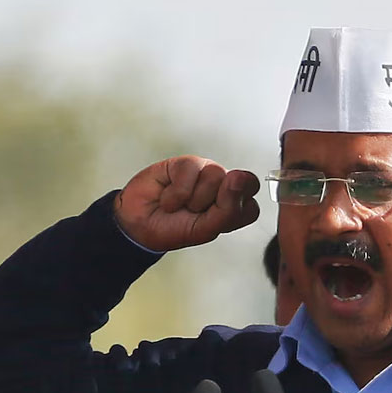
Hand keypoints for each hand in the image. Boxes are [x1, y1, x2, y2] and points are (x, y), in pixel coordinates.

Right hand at [114, 156, 259, 251]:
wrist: (139, 225)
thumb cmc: (174, 229)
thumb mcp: (205, 229)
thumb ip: (229, 209)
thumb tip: (239, 177)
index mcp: (235, 206)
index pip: (252, 205)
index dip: (232, 213)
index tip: (212, 221)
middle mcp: (224, 186)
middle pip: (241, 184)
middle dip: (216, 202)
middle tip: (197, 212)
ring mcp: (207, 172)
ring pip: (216, 176)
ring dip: (193, 199)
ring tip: (180, 205)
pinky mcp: (187, 163)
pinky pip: (191, 170)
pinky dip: (177, 191)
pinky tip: (168, 196)